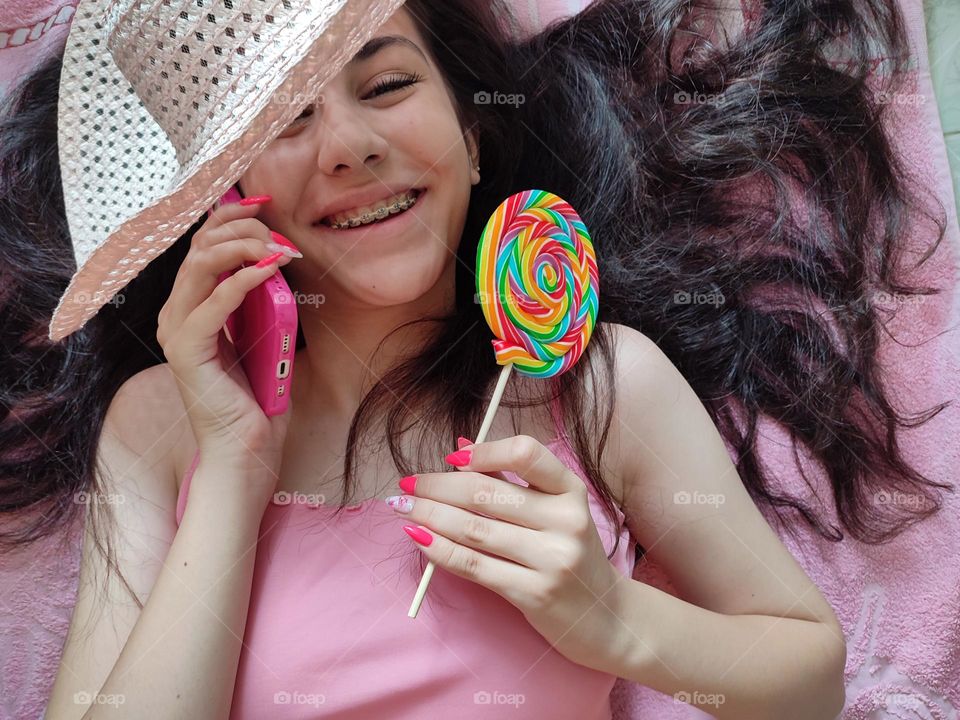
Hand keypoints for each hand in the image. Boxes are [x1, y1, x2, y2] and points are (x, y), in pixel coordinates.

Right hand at [157, 196, 297, 503]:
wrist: (248, 448)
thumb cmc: (258, 395)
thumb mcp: (263, 334)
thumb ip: (259, 299)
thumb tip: (275, 260)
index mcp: (191, 307)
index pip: (201, 245)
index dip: (228, 216)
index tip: (265, 203)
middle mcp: (177, 314)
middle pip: (198, 246)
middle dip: (240, 228)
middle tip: (278, 233)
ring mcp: (178, 331)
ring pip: (199, 265)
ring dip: (243, 248)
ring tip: (278, 250)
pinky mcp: (189, 351)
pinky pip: (214, 302)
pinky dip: (243, 279)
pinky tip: (270, 269)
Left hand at [389, 434, 626, 672]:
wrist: (605, 617)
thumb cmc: (571, 555)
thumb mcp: (556, 512)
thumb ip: (513, 481)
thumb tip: (460, 448)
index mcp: (571, 491)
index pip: (526, 454)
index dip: (484, 451)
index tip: (450, 458)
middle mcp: (565, 521)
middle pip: (486, 493)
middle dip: (437, 486)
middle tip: (408, 485)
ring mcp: (551, 559)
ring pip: (473, 529)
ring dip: (429, 515)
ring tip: (403, 508)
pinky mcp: (533, 593)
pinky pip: (473, 565)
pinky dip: (439, 550)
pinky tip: (418, 538)